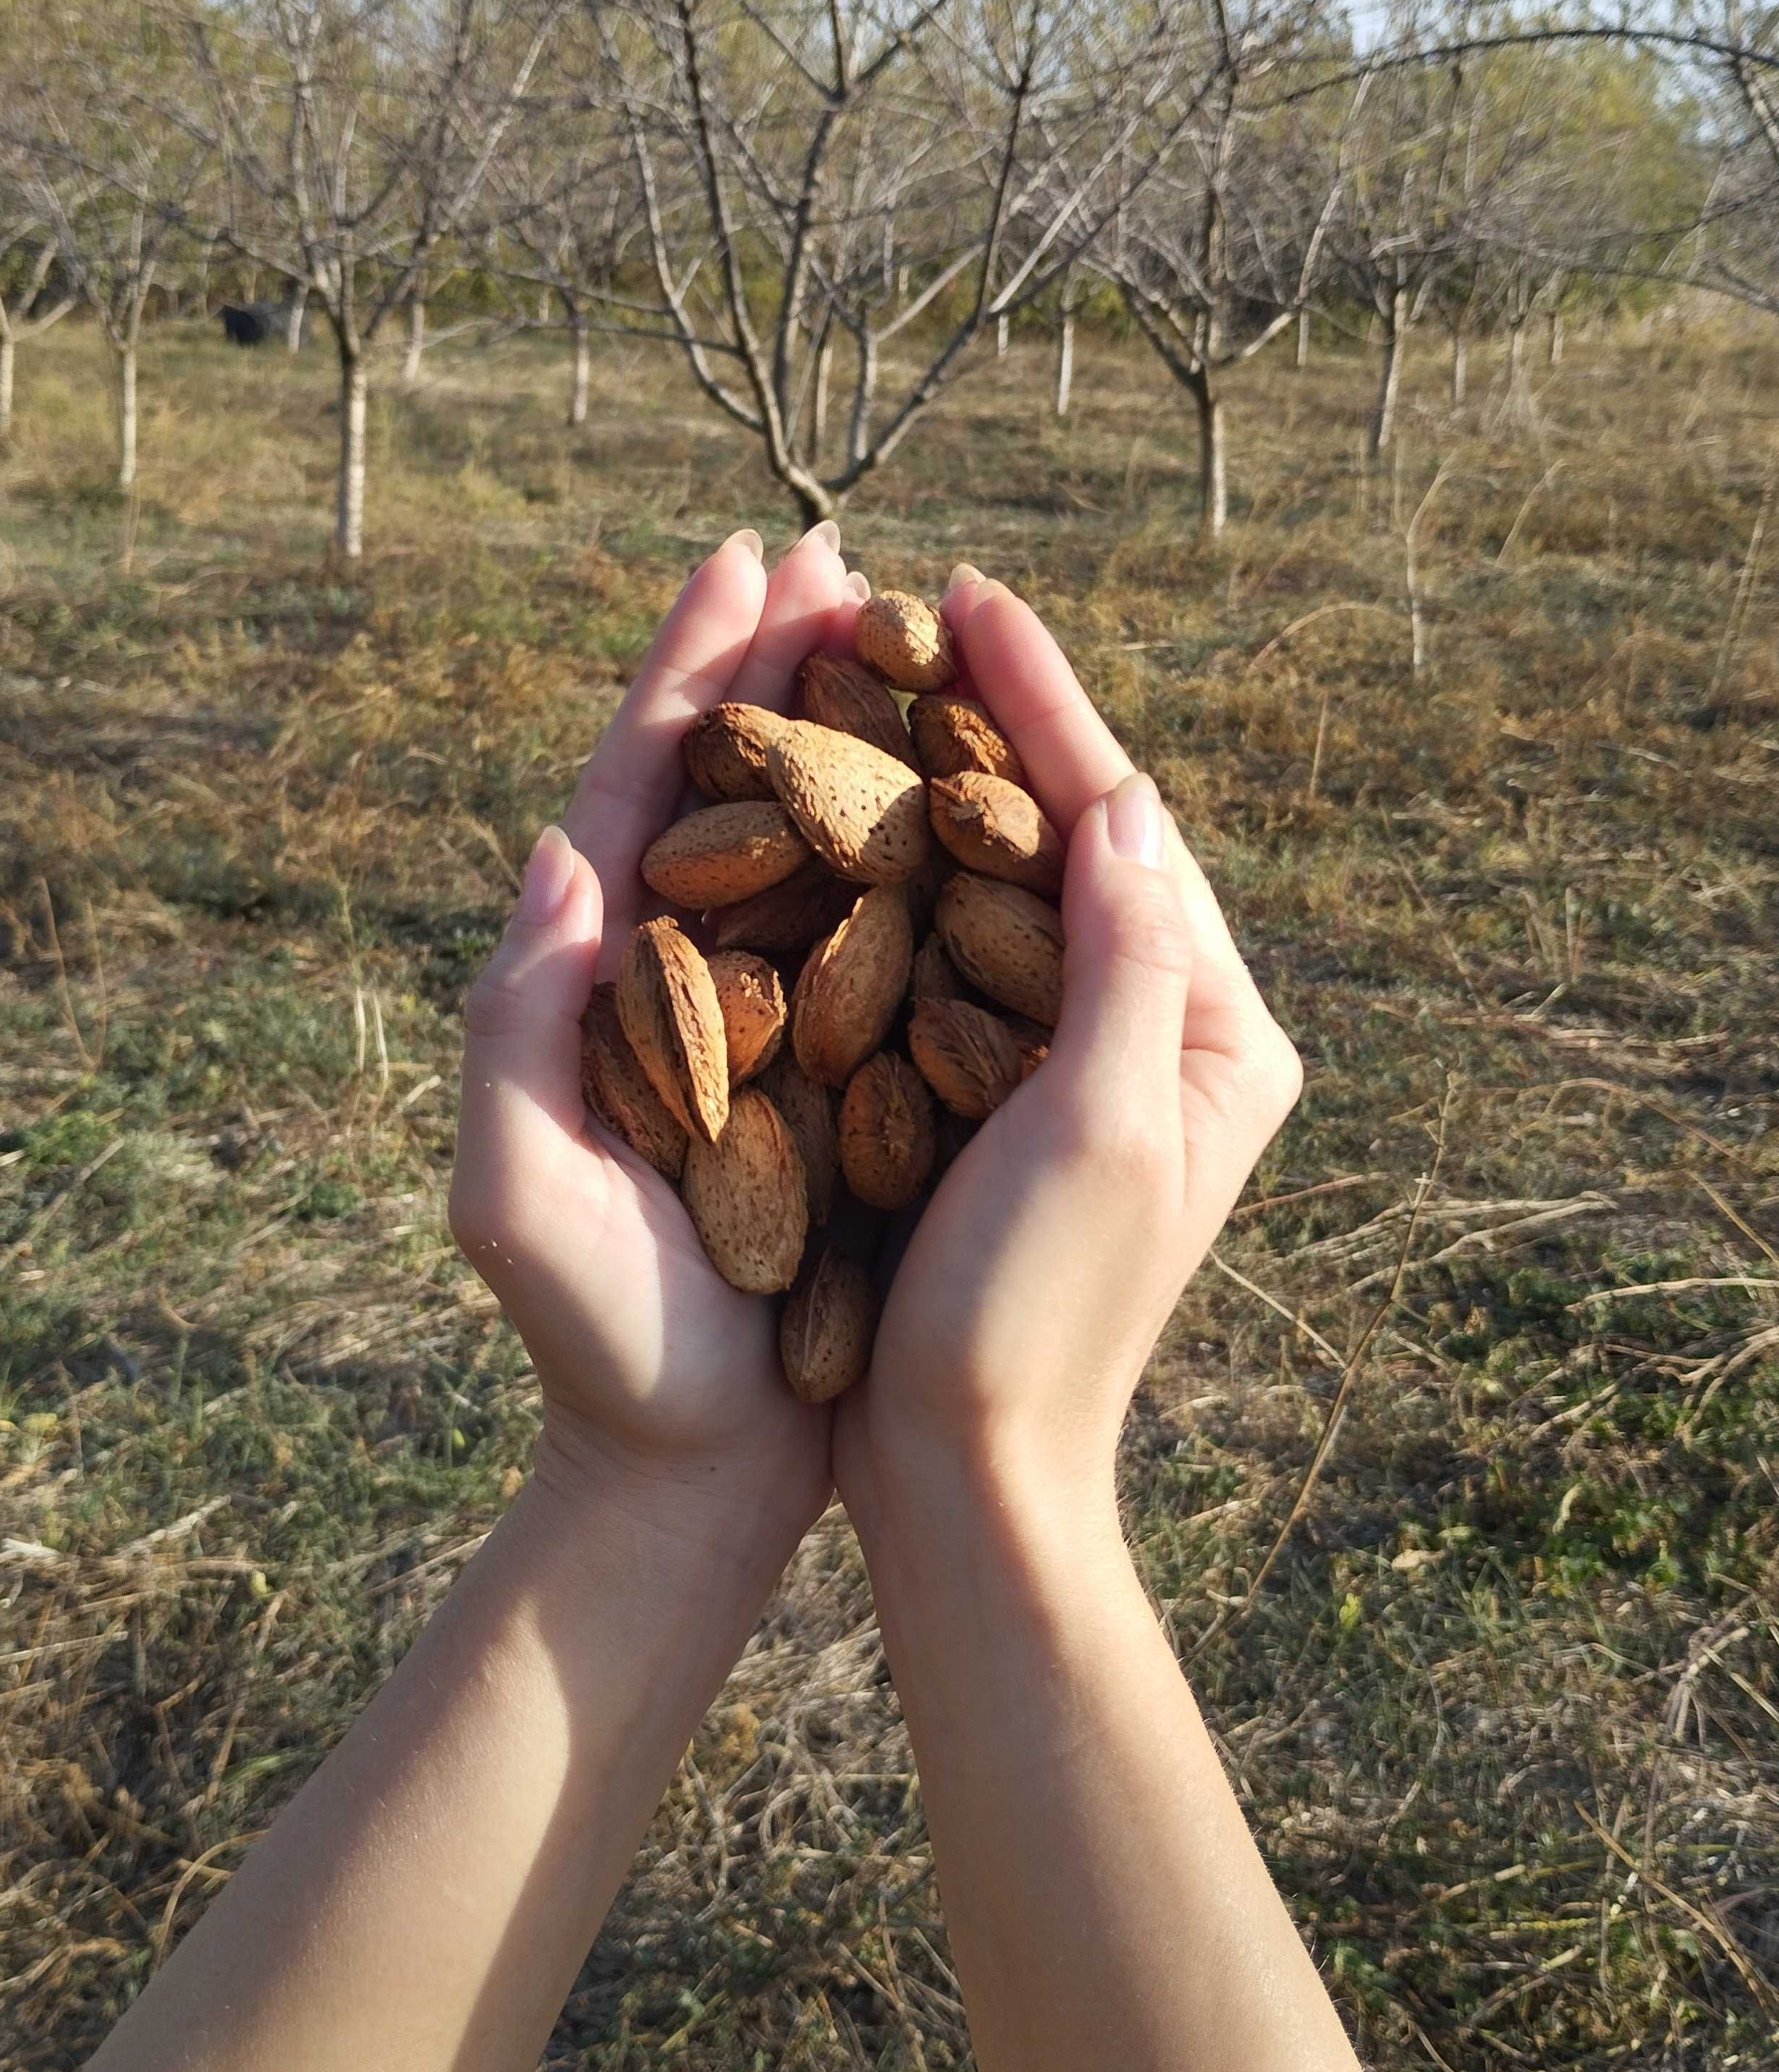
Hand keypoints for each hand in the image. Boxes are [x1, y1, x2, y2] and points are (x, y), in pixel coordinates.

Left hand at [448, 524, 859, 1545]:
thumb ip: (514, 1031)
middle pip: (733, 786)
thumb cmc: (595, 1344)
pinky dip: (920, 855)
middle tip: (842, 554)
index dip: (688, 668)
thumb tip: (559, 843)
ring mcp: (768, 1020)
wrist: (690, 1474)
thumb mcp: (516, 1193)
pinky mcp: (841, 1077)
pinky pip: (885, 940)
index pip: (640, 787)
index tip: (742, 559)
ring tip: (917, 638)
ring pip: (816, 845)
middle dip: (782, 666)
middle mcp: (686, 977)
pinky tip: (977, 805)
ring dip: (861, 736)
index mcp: (599, 978)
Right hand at [835, 572, 1303, 1525]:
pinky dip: (910, 858)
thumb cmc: (1032, 1323)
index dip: (1044, 705)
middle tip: (919, 595)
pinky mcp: (1007, 1090)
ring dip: (948, 767)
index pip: (1125, 827)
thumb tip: (1132, 797)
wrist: (965, 1477)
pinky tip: (851, 793)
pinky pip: (962, 940)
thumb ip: (1133, 959)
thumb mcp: (1105, 1133)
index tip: (971, 594)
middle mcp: (1166, 1031)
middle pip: (1074, 832)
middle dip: (996, 714)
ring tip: (879, 663)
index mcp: (1220, 1034)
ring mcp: (1085, 1058)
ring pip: (1012, 873)